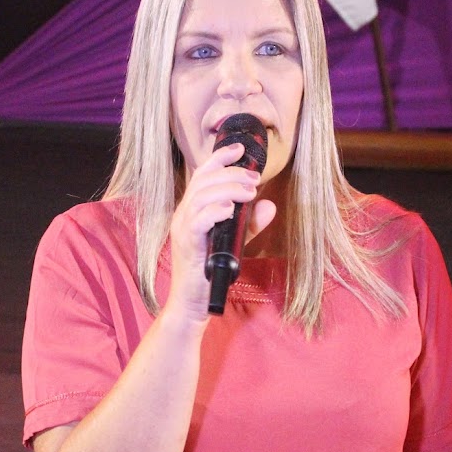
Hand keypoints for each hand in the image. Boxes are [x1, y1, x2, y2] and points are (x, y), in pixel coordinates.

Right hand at [164, 143, 275, 326]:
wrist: (194, 302)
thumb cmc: (211, 270)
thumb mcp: (235, 241)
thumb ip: (250, 223)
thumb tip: (269, 205)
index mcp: (192, 209)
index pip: (201, 174)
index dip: (219, 158)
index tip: (240, 149)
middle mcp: (184, 214)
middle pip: (204, 180)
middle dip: (232, 173)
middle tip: (255, 179)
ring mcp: (183, 228)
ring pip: (202, 196)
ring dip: (229, 189)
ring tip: (250, 192)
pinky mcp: (187, 244)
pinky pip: (198, 220)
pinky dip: (215, 211)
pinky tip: (231, 209)